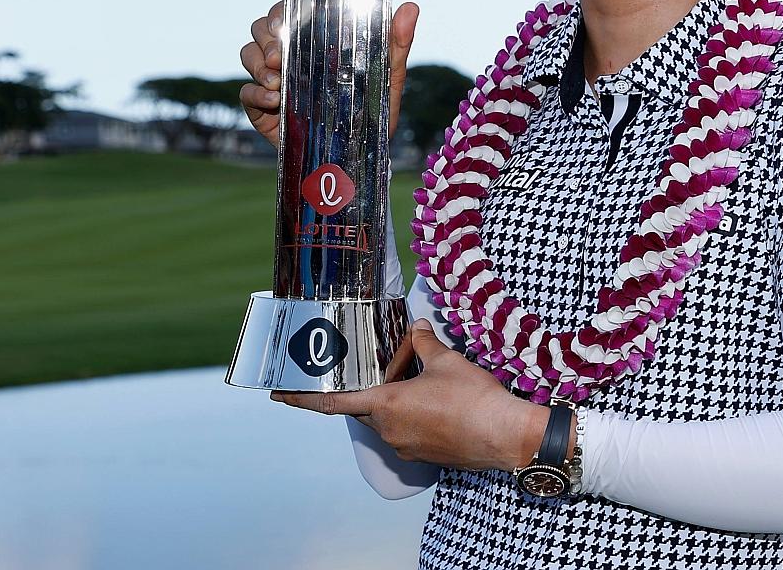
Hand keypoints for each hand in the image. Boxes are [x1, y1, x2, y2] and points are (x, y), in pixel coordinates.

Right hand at [239, 0, 419, 146]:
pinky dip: (254, 94)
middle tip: (279, 56)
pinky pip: (245, 93)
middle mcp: (291, 57)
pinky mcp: (263, 110)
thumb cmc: (375, 111)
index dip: (281, 12)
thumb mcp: (389, 78)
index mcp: (316, 43)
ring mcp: (274, 82)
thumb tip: (410, 7)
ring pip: (247, 53)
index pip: (288, 12)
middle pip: (260, 29)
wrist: (360, 156)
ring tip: (277, 80)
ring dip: (257, 63)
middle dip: (265, 38)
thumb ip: (397, 44)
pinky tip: (274, 101)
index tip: (286, 22)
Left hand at [271, 319, 548, 471]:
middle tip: (380, 369)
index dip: (302, 398)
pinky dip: (412, 415)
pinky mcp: (423, 455)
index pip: (332, 402)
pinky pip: (406, 431)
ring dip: (394, 401)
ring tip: (421, 381)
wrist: (504, 435)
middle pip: (363, 407)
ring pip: (387, 419)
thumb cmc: (473, 398)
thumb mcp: (448, 361)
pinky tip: (437, 402)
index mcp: (386, 404)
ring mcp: (405, 446)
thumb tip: (418, 326)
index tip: (278, 395)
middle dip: (367, 389)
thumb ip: (426, 343)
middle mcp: (387, 429)